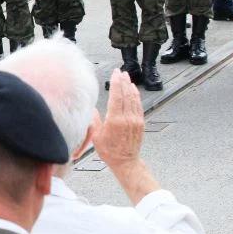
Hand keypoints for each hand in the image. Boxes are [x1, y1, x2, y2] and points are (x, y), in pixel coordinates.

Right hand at [94, 69, 160, 204]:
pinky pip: (138, 105)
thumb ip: (95, 120)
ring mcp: (135, 120)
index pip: (116, 96)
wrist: (125, 161)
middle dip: (123, 81)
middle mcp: (127, 118)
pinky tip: (133, 90)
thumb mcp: (97, 136)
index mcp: (115, 120)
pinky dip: (136, 95)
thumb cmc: (109, 151)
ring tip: (126, 77)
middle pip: (126, 94)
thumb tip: (92, 108)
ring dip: (130, 86)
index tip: (115, 73)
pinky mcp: (140, 123)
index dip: (116, 83)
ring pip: (133, 98)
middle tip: (120, 71)